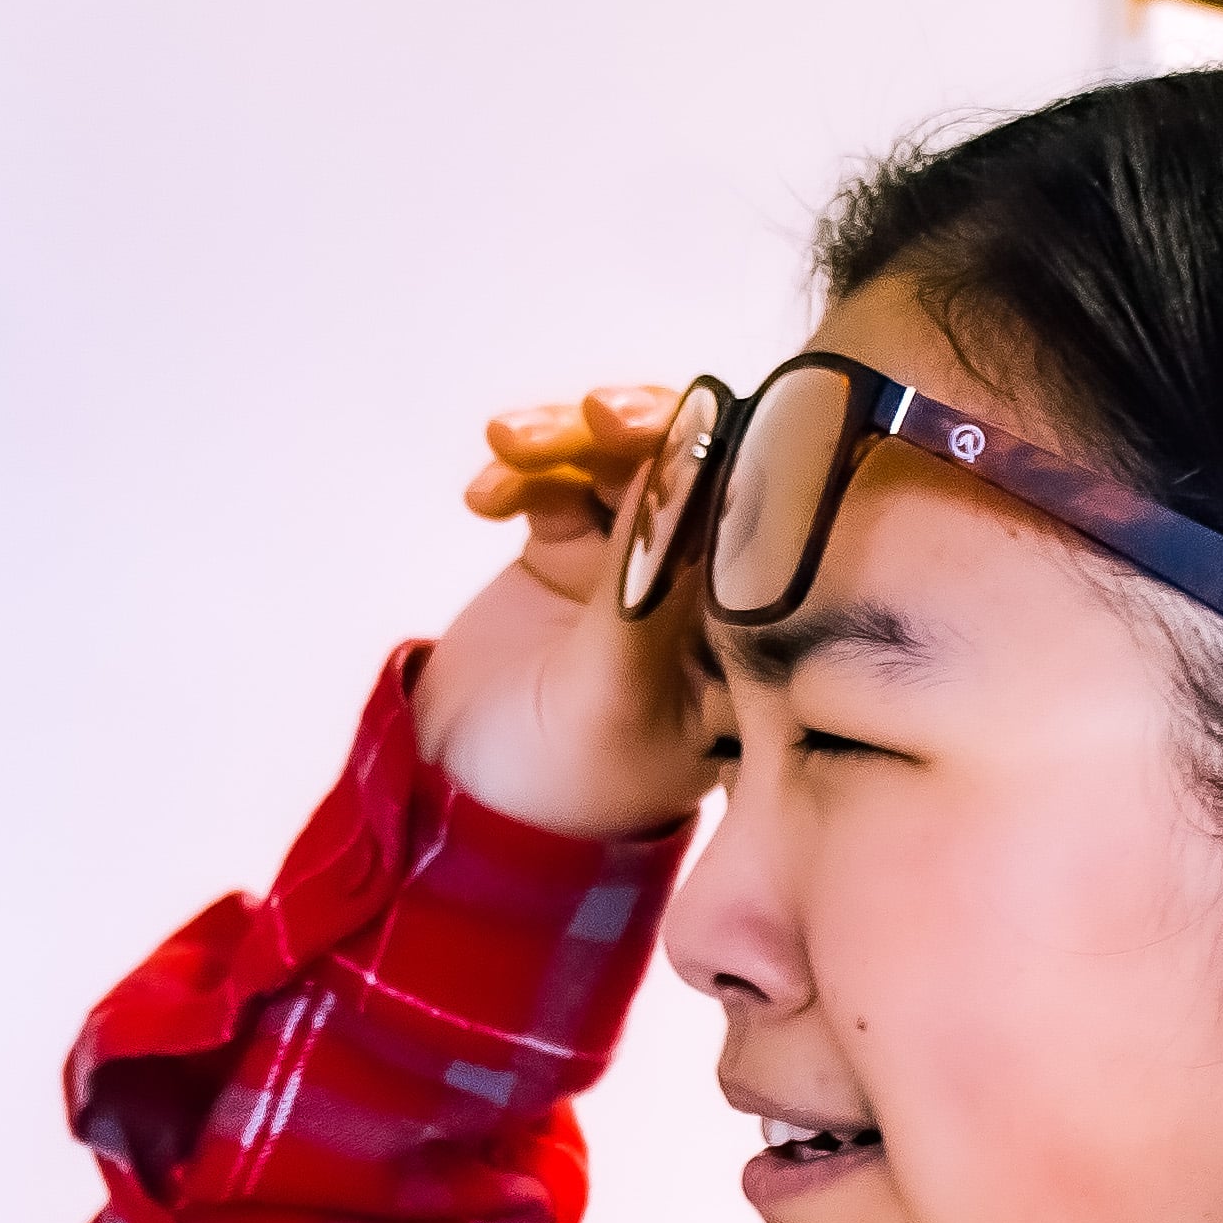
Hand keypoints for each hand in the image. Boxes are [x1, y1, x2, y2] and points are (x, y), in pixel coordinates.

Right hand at [414, 383, 720, 839]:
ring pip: (627, 458)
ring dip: (569, 436)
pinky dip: (523, 468)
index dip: (735, 453)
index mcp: (745, 631)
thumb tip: (680, 465)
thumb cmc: (556, 785)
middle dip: (649, 425)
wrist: (459, 807)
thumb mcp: (604, 695)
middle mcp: (704, 587)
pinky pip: (560, 475)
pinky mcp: (573, 550)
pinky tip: (485, 496)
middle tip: (596, 414)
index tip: (688, 424)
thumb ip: (640, 585)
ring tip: (510, 445)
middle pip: (700, 466)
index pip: (764, 516)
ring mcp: (637, 565)